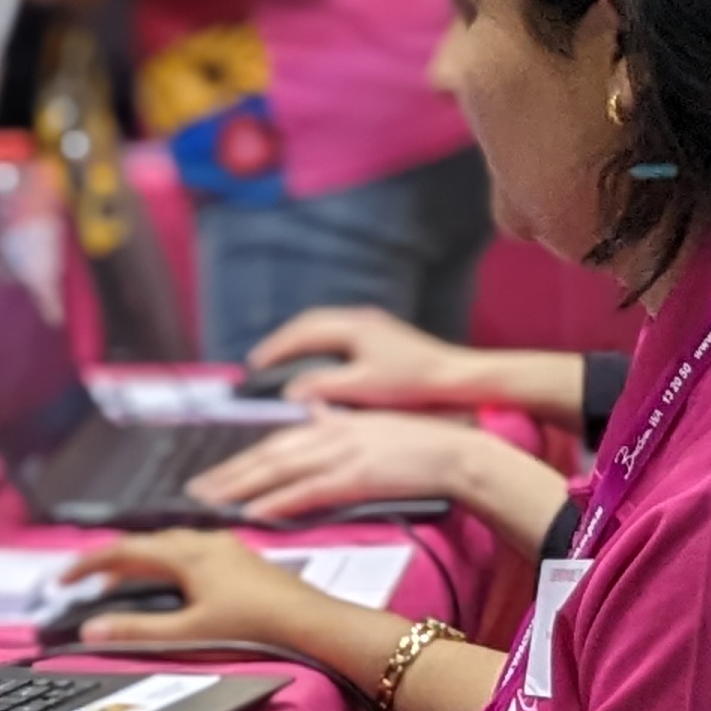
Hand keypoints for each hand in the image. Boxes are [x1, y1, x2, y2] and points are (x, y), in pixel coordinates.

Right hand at [52, 530, 333, 654]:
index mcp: (187, 554)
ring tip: (123, 582)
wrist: (313, 625)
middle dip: (112, 562)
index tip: (62, 579)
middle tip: (86, 582)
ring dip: (141, 561)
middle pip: (146, 544)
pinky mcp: (243, 561)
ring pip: (171, 546)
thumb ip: (138, 632)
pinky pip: (192, 552)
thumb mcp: (189, 634)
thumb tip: (92, 630)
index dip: (88, 564)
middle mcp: (205, 543)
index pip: (124, 551)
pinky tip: (175, 582)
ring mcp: (227, 549)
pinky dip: (168, 564)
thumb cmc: (256, 628)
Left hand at [190, 412, 573, 553]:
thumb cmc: (425, 441)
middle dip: (229, 473)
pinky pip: (308, 491)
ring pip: (280, 470)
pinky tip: (255, 514)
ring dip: (242, 488)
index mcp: (336, 423)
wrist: (461, 452)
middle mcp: (332, 433)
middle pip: (269, 454)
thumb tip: (314, 407)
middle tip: (194, 491)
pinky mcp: (356, 475)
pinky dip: (278, 501)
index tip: (215, 473)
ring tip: (211, 504)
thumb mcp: (376, 421)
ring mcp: (343, 453)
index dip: (244, 458)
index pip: (279, 441)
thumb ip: (341, 417)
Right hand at [251, 306, 510, 411]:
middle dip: (283, 341)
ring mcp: (373, 325)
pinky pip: (338, 335)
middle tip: (261, 362)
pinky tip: (316, 365)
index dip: (276, 347)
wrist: (456, 377)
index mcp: (353, 325)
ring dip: (301, 342)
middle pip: (310, 323)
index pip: (303, 330)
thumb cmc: (412, 382)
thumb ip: (324, 386)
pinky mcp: (382, 337)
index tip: (254, 365)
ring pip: (325, 327)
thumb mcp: (364, 387)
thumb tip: (290, 391)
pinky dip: (319, 347)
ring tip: (282, 363)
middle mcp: (360, 318)